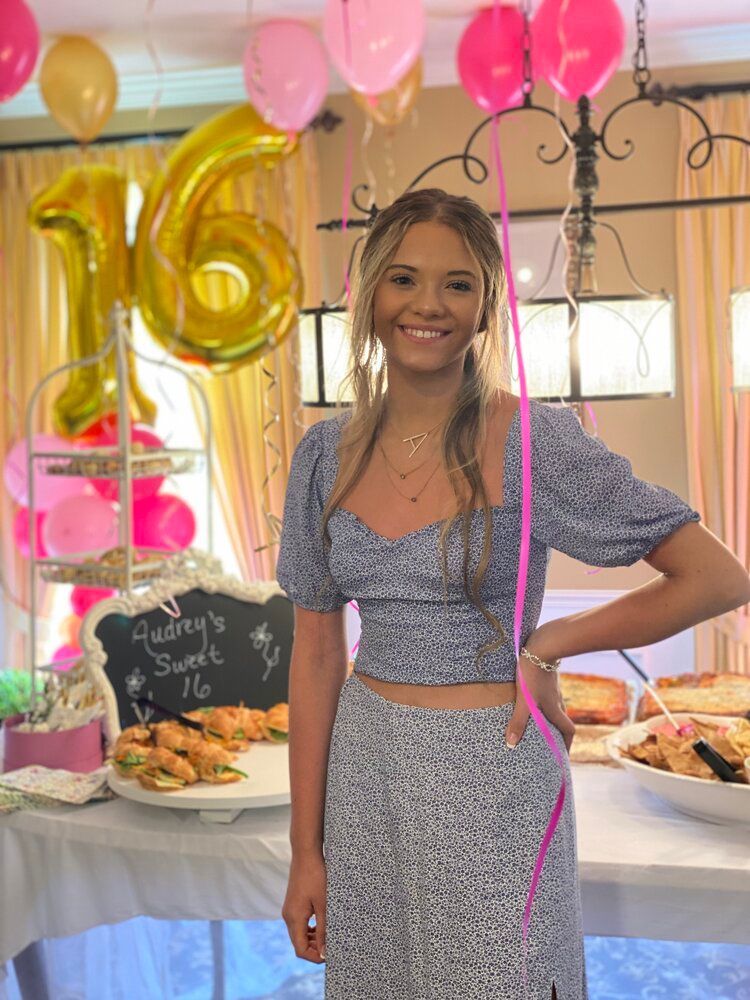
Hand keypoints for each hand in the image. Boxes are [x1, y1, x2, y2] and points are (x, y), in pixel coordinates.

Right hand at [282, 851, 326, 962]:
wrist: (305, 854)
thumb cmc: (316, 876)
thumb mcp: (324, 904)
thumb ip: (324, 929)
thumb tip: (325, 952)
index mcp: (294, 918)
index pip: (300, 949)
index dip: (314, 957)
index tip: (330, 955)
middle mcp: (288, 916)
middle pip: (298, 943)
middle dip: (314, 949)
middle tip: (332, 947)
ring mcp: (289, 910)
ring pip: (299, 934)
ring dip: (312, 939)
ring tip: (329, 936)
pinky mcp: (292, 904)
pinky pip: (299, 923)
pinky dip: (309, 929)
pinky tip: (321, 925)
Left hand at [505, 629, 575, 752]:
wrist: (542, 645)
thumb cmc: (532, 674)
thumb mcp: (523, 700)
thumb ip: (518, 721)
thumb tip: (511, 744)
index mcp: (554, 708)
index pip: (568, 730)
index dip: (568, 745)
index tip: (564, 756)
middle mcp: (557, 699)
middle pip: (562, 720)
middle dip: (558, 733)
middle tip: (551, 743)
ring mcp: (553, 687)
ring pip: (556, 706)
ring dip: (551, 717)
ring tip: (539, 723)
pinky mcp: (547, 676)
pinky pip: (548, 694)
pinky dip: (544, 702)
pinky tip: (532, 699)